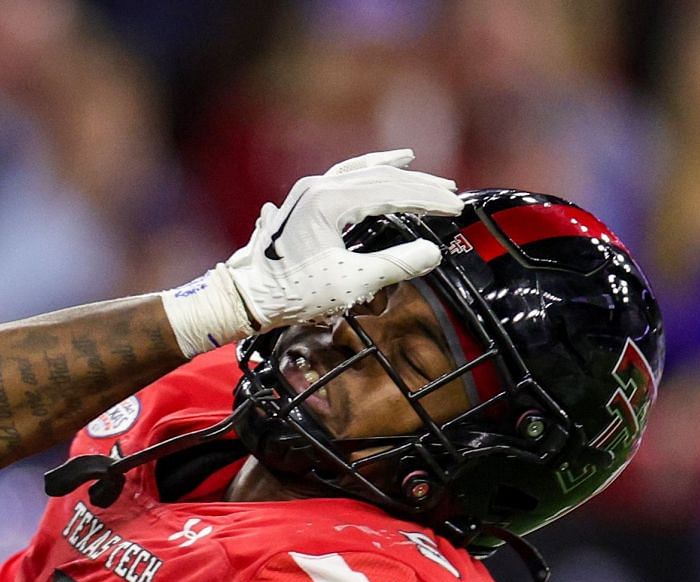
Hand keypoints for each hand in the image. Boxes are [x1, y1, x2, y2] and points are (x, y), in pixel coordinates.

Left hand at [160, 149, 463, 356]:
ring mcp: (307, 191)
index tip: (455, 207)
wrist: (243, 298)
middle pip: (379, 177)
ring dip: (393, 171)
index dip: (428, 199)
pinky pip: (341, 175)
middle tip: (450, 192)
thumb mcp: (350, 283)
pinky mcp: (302, 201)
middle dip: (417, 184)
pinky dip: (365, 170)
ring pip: (360, 171)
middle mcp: (318, 187)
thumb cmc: (292, 293)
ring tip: (417, 165)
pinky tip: (377, 166)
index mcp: (330, 201)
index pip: (392, 191)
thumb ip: (395, 265)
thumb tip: (432, 253)